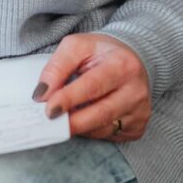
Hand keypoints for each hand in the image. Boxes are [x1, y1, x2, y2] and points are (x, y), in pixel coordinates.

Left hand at [35, 33, 151, 141]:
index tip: (49, 109)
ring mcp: (140, 111)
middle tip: (50, 122)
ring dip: (79, 126)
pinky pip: (108, 135)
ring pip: (103, 129)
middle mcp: (136, 90)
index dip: (69, 99)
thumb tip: (42, 94)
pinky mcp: (138, 127)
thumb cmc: (100, 53)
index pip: (93, 86)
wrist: (131, 60)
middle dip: (72, 121)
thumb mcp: (76, 47)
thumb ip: (56, 67)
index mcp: (123, 64)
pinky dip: (90, 131)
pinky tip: (83, 119)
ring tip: (62, 118)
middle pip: (101, 113)